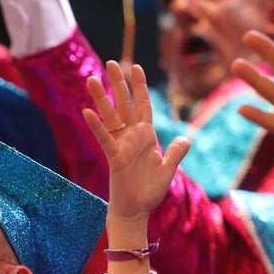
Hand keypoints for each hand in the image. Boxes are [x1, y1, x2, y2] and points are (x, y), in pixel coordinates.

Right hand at [83, 63, 189, 220]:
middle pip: (124, 105)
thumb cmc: (150, 192)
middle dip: (118, 84)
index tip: (137, 67)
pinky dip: (96, 126)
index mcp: (146, 137)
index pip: (143, 106)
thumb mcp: (169, 169)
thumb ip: (176, 152)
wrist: (137, 211)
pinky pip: (104, 138)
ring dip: (102, 98)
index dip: (140, 87)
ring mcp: (122, 146)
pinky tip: (87, 111)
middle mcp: (132, 137)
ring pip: (111, 117)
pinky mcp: (114, 157)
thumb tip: (186, 138)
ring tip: (92, 79)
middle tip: (110, 62)